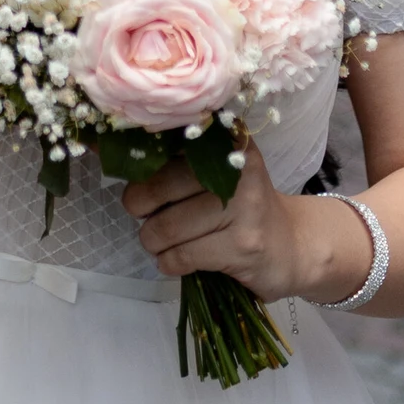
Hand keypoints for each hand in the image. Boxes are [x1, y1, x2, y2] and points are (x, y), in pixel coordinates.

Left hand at [123, 143, 368, 301]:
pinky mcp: (243, 246)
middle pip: (160, 186)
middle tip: (142, 214)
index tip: (118, 166)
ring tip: (157, 241)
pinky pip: (184, 254)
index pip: (167, 141)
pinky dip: (168, 262)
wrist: (295, 246)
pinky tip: (172, 261)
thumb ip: (176, 158)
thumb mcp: (218, 170)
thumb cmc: (242, 205)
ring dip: (152, 240)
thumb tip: (108, 152)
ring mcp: (243, 209)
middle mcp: (237, 169)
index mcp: (227, 141)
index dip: (136, 158)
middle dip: (138, 206)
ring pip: (168, 226)